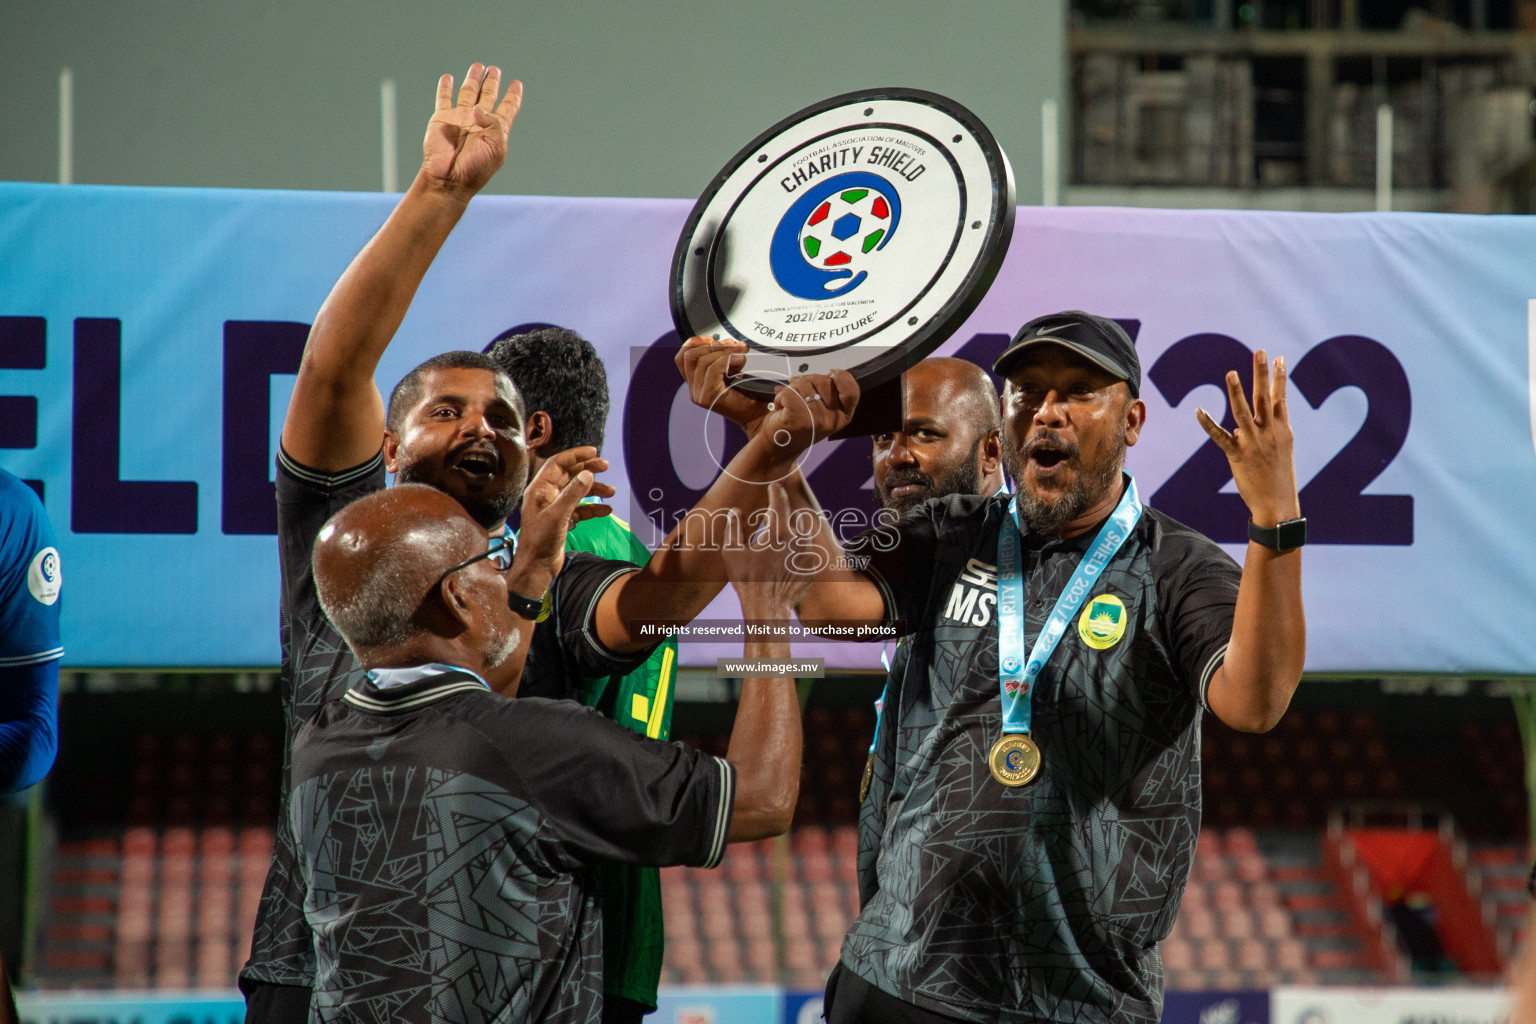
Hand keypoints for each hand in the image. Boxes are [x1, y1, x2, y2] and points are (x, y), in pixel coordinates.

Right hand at [422, 64, 522, 199]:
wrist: (449, 178)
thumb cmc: (475, 168)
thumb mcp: (495, 147)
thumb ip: (493, 123)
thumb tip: (477, 107)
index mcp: (495, 130)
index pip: (507, 108)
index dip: (512, 96)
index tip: (517, 84)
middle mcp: (479, 122)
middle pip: (488, 96)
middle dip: (492, 83)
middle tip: (495, 70)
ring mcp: (460, 118)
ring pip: (468, 93)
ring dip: (473, 80)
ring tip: (478, 67)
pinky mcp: (442, 118)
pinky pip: (444, 99)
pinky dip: (445, 88)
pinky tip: (448, 78)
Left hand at [510, 447, 614, 592]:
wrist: (537, 567)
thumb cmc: (541, 542)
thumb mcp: (558, 516)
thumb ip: (573, 494)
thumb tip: (588, 474)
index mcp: (539, 489)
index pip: (558, 464)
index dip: (576, 456)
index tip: (594, 452)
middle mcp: (546, 496)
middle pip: (569, 475)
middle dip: (588, 470)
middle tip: (605, 466)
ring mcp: (555, 508)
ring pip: (577, 492)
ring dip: (594, 490)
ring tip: (611, 491)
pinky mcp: (562, 521)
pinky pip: (580, 509)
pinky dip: (593, 508)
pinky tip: (605, 510)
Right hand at [676, 336, 769, 435]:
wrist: (760, 416)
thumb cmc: (751, 394)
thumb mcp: (731, 371)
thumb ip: (721, 358)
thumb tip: (721, 340)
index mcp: (696, 383)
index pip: (682, 357)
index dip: (696, 342)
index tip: (714, 338)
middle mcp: (694, 390)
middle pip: (689, 356)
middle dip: (711, 345)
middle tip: (733, 344)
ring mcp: (699, 395)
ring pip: (702, 361)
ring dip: (723, 351)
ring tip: (741, 352)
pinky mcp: (709, 397)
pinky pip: (713, 368)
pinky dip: (728, 359)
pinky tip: (741, 359)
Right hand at [721, 483, 813, 617]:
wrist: (768, 608)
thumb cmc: (747, 581)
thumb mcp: (732, 553)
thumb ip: (734, 528)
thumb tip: (736, 512)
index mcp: (777, 532)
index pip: (779, 502)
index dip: (776, 491)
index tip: (774, 486)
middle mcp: (796, 539)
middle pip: (793, 516)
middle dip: (782, 514)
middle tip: (769, 518)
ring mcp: (807, 553)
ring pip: (802, 532)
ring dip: (791, 530)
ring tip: (777, 537)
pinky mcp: (812, 565)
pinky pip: (806, 549)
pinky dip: (797, 547)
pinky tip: (784, 556)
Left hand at [755, 369, 858, 460]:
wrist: (777, 449)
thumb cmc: (795, 428)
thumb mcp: (819, 413)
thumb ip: (825, 394)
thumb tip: (816, 374)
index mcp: (842, 417)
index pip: (852, 391)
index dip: (842, 377)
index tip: (831, 372)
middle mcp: (833, 420)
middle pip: (824, 380)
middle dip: (807, 381)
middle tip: (797, 394)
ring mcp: (818, 420)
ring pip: (804, 384)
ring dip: (791, 389)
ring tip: (788, 404)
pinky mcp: (800, 419)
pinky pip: (789, 392)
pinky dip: (780, 396)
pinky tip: (781, 407)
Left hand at [1196, 350, 1300, 528]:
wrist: (1277, 504)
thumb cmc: (1280, 478)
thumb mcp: (1282, 450)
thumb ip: (1271, 431)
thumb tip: (1253, 422)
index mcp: (1283, 430)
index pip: (1281, 397)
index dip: (1279, 377)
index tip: (1278, 357)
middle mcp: (1270, 432)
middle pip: (1265, 397)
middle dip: (1262, 373)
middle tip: (1260, 351)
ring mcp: (1253, 443)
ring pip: (1243, 412)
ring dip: (1237, 392)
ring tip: (1231, 373)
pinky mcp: (1237, 455)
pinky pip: (1220, 436)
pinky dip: (1208, 424)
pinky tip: (1198, 411)